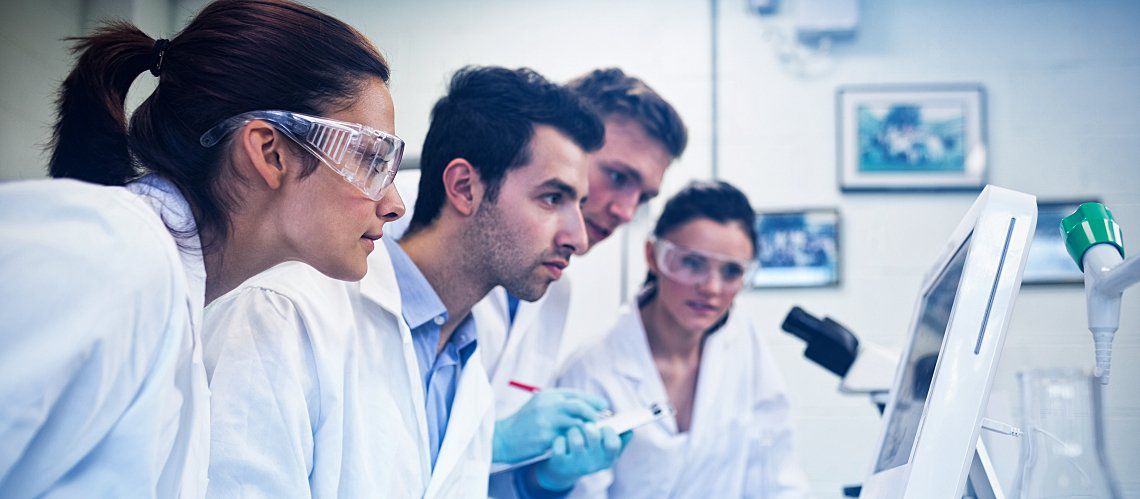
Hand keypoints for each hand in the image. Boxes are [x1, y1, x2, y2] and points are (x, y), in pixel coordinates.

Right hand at [493, 388, 607, 463]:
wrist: (504, 438)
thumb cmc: (524, 422)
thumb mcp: (540, 405)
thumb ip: (560, 403)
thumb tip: (586, 406)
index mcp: (548, 395)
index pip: (576, 395)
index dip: (593, 400)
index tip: (604, 406)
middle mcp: (548, 405)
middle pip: (579, 406)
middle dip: (594, 414)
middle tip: (602, 421)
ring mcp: (547, 421)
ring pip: (576, 424)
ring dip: (587, 429)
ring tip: (593, 434)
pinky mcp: (545, 438)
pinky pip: (568, 439)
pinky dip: (576, 441)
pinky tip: (580, 444)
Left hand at [530, 423, 627, 491]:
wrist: (566, 470)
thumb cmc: (591, 452)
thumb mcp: (606, 449)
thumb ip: (620, 438)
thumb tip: (629, 428)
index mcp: (608, 459)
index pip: (612, 444)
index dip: (609, 431)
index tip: (604, 426)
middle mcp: (593, 464)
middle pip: (593, 436)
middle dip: (589, 426)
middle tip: (587, 425)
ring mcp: (577, 464)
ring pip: (576, 439)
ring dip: (573, 431)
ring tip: (573, 432)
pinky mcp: (561, 463)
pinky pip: (560, 444)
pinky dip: (560, 439)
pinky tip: (562, 441)